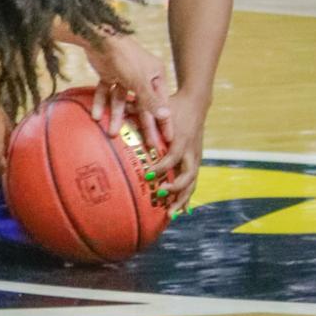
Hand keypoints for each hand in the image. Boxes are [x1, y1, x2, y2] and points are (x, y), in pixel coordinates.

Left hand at [83, 33, 172, 151]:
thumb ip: (150, 100)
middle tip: (145, 145)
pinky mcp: (109, 73)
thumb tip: (166, 115)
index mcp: (155, 75)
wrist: (98, 37)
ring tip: (112, 132)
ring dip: (116, 115)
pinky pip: (105, 92)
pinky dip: (101, 102)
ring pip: (121, 100)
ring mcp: (124, 75)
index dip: (164, 122)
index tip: (168, 140)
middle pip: (142, 104)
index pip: (161, 103)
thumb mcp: (139, 80)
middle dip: (142, 124)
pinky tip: (96, 115)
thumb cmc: (124, 56)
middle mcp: (142, 75)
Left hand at [151, 90, 206, 213]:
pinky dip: (187, 196)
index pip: (172, 157)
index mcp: (181, 138)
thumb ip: (140, 107)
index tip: (148, 175)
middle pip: (187, 174)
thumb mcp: (160, 104)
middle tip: (160, 196)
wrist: (196, 102)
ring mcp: (196, 156)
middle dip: (175, 188)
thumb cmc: (173, 103)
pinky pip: (193, 181)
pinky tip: (179, 209)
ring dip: (182, 198)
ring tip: (170, 214)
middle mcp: (191, 150)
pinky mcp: (197, 160)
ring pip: (192, 182)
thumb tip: (118, 108)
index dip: (161, 167)